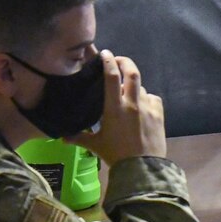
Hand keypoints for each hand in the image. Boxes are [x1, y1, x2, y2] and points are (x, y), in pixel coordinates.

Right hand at [79, 50, 166, 164]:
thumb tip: (61, 137)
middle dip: (125, 62)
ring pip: (141, 87)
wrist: (142, 167)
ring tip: (127, 92)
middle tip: (118, 60)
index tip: (105, 54)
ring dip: (133, 86)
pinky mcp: (159, 113)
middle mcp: (132, 103)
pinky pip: (152, 98)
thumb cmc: (116, 154)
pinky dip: (146, 98)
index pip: (111, 76)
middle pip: (132, 72)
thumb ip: (78, 138)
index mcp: (114, 108)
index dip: (109, 61)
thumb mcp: (95, 145)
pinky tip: (142, 104)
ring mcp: (148, 107)